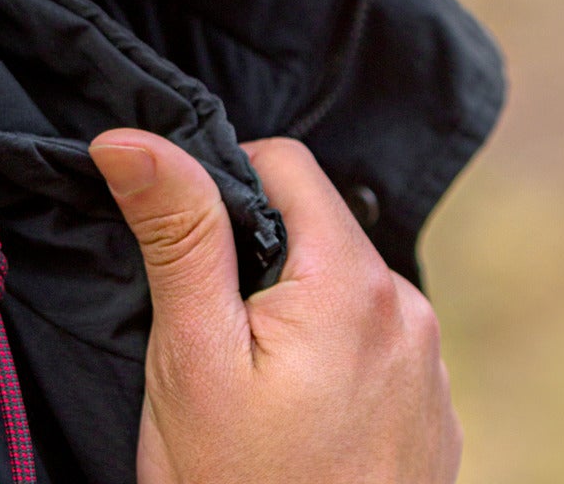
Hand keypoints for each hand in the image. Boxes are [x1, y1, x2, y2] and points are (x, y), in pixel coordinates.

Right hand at [89, 131, 460, 483]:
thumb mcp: (191, 356)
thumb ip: (177, 231)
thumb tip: (130, 135)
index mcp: (356, 284)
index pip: (285, 163)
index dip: (221, 186)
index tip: (185, 255)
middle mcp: (411, 316)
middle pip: (315, 228)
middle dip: (255, 259)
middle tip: (209, 340)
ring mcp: (432, 375)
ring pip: (341, 289)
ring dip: (293, 312)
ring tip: (250, 393)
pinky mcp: (433, 423)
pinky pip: (372, 349)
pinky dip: (328, 362)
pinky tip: (292, 427)